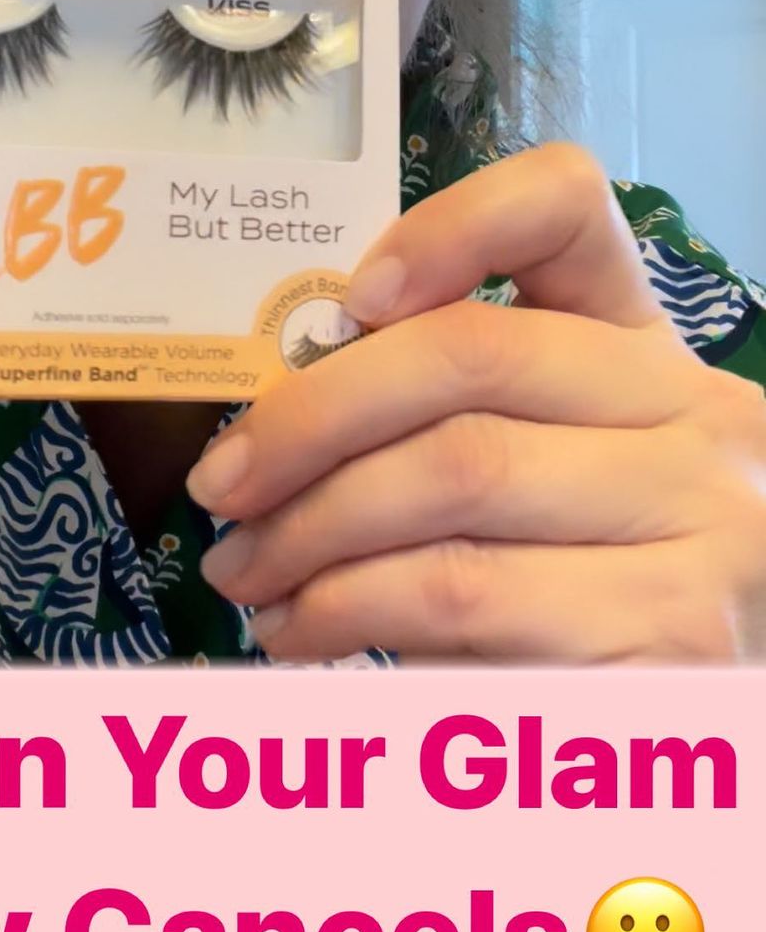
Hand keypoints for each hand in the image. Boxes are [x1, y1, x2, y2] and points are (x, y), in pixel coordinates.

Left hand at [187, 145, 765, 662]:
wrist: (708, 724)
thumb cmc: (592, 585)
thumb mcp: (544, 474)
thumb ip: (451, 412)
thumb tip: (282, 409)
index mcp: (648, 349)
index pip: (568, 207)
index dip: (449, 226)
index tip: (351, 298)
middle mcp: (697, 418)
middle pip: (471, 355)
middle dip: (312, 417)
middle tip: (222, 484)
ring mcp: (700, 527)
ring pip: (454, 478)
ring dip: (309, 530)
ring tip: (243, 573)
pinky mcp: (671, 642)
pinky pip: (463, 598)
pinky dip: (349, 613)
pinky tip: (304, 633)